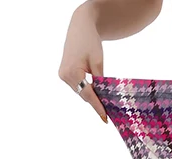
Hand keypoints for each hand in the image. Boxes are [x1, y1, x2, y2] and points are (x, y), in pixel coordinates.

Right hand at [58, 2, 107, 121]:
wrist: (80, 26)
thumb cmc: (90, 41)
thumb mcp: (98, 62)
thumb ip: (99, 81)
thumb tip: (103, 98)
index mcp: (71, 72)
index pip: (87, 95)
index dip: (98, 107)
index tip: (105, 118)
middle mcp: (64, 75)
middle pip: (84, 94)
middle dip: (96, 101)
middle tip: (109, 111)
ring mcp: (62, 75)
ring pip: (81, 91)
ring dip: (91, 94)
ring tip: (104, 100)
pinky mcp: (64, 73)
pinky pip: (78, 86)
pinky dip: (86, 88)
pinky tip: (95, 90)